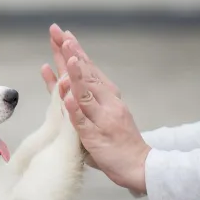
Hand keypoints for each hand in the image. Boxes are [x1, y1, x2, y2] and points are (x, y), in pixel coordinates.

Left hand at [55, 27, 151, 194]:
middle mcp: (107, 103)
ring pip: (86, 94)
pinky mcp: (96, 137)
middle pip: (86, 74)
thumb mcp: (102, 114)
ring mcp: (102, 119)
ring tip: (67, 58)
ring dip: (76, 75)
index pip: (89, 69)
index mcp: (108, 96)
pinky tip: (66, 98)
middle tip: (59, 34)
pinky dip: (75, 109)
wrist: (140, 165)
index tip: (63, 34)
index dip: (75, 51)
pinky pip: (83, 122)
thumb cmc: (118, 141)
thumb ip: (83, 99)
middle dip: (71, 53)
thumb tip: (63, 81)